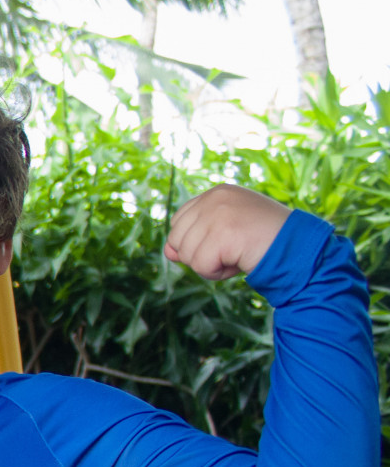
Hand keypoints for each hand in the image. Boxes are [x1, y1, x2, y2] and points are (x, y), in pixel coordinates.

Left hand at [165, 184, 291, 280]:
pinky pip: (201, 266)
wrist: (299, 247)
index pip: (179, 221)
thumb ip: (195, 237)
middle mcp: (215, 198)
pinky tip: (240, 263)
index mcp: (217, 193)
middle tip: (232, 250)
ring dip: (211, 265)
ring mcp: (218, 214)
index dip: (195, 240)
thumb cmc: (265, 241)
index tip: (225, 241)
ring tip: (238, 254)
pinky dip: (217, 273)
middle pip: (177, 239)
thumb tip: (168, 252)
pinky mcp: (223, 233)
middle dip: (200, 254)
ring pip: (187, 255)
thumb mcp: (226, 233)